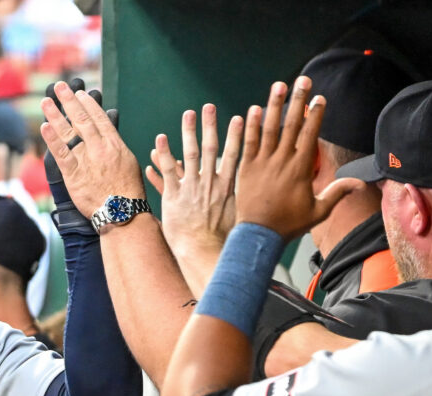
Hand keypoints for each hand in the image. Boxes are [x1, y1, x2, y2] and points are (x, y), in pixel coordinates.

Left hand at [42, 79, 118, 235]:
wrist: (122, 212)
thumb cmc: (128, 191)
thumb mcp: (129, 162)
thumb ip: (116, 147)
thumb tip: (109, 136)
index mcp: (114, 144)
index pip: (99, 118)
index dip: (88, 105)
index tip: (80, 94)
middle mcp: (99, 148)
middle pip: (82, 120)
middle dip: (70, 101)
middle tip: (60, 86)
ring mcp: (86, 160)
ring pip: (69, 132)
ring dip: (56, 114)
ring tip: (46, 100)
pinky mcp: (74, 174)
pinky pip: (61, 154)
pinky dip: (52, 139)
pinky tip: (44, 127)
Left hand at [146, 104, 242, 294]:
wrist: (205, 252)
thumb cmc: (225, 242)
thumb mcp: (243, 219)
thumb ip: (251, 203)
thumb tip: (272, 197)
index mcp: (228, 187)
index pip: (236, 154)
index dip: (238, 135)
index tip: (240, 117)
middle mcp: (210, 183)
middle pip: (210, 147)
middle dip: (210, 125)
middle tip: (209, 107)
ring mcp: (192, 187)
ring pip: (189, 154)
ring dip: (187, 132)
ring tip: (187, 114)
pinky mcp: (174, 195)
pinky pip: (168, 170)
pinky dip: (164, 154)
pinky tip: (159, 140)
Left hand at [235, 76, 361, 240]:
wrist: (257, 236)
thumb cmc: (288, 224)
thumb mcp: (318, 211)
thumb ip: (337, 193)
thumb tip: (360, 182)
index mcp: (301, 169)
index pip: (310, 135)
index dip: (316, 114)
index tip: (320, 97)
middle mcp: (281, 161)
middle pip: (291, 124)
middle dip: (298, 100)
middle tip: (303, 79)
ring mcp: (262, 163)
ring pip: (269, 129)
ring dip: (274, 105)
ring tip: (279, 85)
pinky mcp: (245, 169)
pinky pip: (248, 143)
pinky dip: (251, 126)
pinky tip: (252, 110)